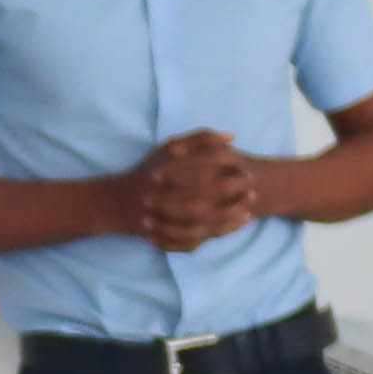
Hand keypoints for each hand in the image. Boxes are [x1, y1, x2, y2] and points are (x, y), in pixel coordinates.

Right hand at [121, 132, 262, 250]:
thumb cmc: (149, 171)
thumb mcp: (169, 147)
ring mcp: (164, 217)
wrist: (119, 204)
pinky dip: (218, 232)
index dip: (228, 169)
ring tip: (250, 212)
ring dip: (230, 217)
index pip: (203, 167)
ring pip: (204, 220)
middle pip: (206, 195)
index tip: (245, 168)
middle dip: (233, 194)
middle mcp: (164, 193)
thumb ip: (201, 138)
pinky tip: (234, 226)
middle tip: (253, 190)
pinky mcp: (168, 235)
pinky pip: (199, 237)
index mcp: (167, 169)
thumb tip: (232, 136)